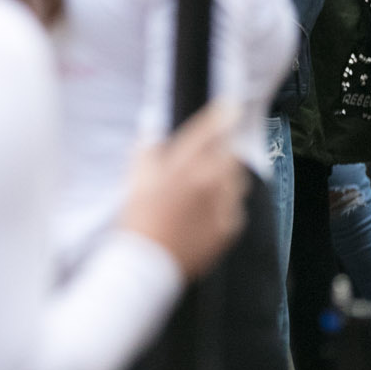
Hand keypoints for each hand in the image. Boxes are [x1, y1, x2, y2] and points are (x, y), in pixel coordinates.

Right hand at [117, 101, 245, 277]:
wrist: (148, 264)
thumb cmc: (137, 220)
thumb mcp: (135, 179)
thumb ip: (146, 149)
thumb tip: (150, 126)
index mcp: (183, 166)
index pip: (210, 130)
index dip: (222, 114)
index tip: (230, 106)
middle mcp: (208, 182)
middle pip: (229, 154)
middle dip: (221, 151)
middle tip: (204, 159)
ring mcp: (222, 205)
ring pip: (235, 179)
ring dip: (224, 176)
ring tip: (202, 189)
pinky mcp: (229, 227)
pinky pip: (234, 206)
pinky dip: (224, 203)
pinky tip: (203, 213)